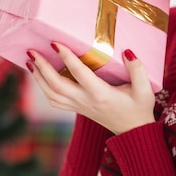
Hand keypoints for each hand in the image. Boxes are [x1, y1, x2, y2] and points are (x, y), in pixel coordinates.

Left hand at [26, 43, 155, 134]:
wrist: (133, 132)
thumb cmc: (139, 108)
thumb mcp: (145, 90)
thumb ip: (138, 69)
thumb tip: (127, 51)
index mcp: (100, 95)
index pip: (78, 73)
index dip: (66, 57)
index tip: (54, 43)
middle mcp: (85, 101)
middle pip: (56, 85)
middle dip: (42, 67)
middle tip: (31, 50)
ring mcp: (79, 107)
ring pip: (50, 94)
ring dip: (38, 77)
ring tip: (30, 60)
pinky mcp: (77, 109)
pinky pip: (54, 100)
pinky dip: (43, 88)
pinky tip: (40, 76)